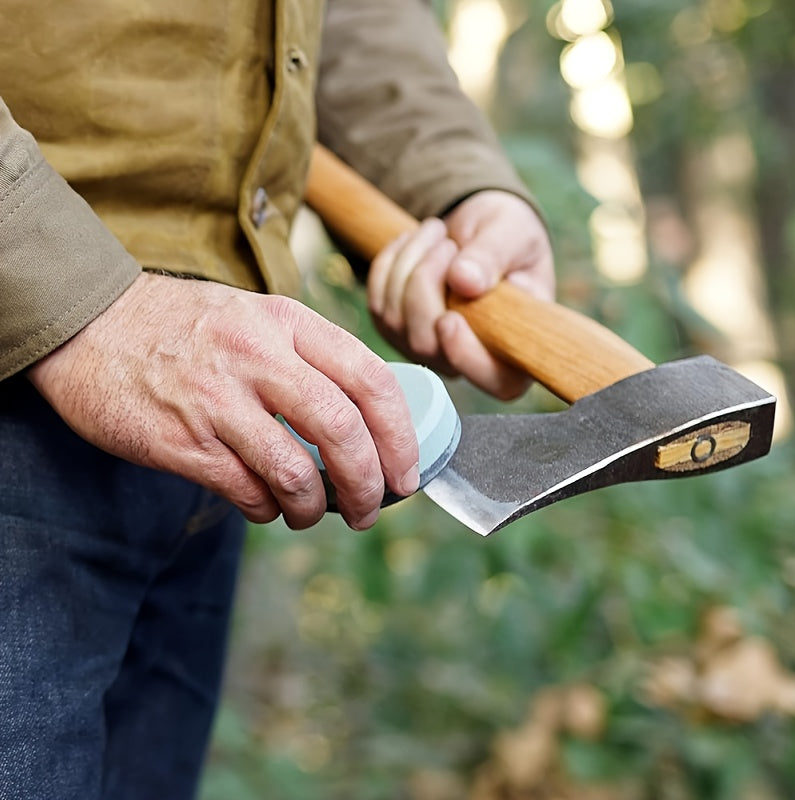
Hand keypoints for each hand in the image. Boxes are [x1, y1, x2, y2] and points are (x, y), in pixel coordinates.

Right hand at [28, 273, 418, 529]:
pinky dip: (268, 509)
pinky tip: (267, 505)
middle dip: (370, 482)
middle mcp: (258, 357)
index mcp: (286, 322)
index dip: (400, 433)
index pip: (370, 378)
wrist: (88, 325)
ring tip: (313, 514)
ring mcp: (217, 400)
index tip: (407, 471)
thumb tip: (365, 419)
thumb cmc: (186, 327)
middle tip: (373, 508)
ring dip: (316, 508)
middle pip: (342, 429)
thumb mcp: (256, 316)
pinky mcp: (182, 442)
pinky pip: (247, 492)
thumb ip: (308, 356)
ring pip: (296, 472)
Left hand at [368, 191, 554, 399]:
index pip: (495, 380)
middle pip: (428, 346)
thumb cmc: (508, 236)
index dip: (466, 357)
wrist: (479, 228)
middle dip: (427, 283)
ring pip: (396, 321)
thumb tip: (465, 282)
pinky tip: (414, 242)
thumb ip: (494, 257)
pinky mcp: (395, 330)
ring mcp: (426, 349)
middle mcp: (467, 361)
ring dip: (409, 264)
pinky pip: (377, 302)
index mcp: (515, 349)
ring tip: (437, 232)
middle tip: (448, 241)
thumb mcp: (513, 233)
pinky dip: (390, 263)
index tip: (450, 318)